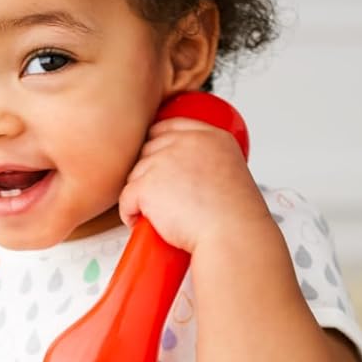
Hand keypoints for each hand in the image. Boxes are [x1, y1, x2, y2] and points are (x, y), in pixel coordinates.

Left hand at [117, 115, 270, 254]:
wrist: (232, 235)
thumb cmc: (235, 219)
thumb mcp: (232, 177)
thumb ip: (209, 167)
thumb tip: (188, 178)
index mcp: (212, 138)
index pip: (172, 126)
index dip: (158, 142)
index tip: (157, 159)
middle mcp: (187, 143)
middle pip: (149, 149)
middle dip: (148, 174)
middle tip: (160, 199)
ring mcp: (164, 161)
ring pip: (135, 174)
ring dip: (141, 196)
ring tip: (159, 216)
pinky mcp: (146, 184)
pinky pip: (126, 198)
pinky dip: (130, 214)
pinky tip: (143, 223)